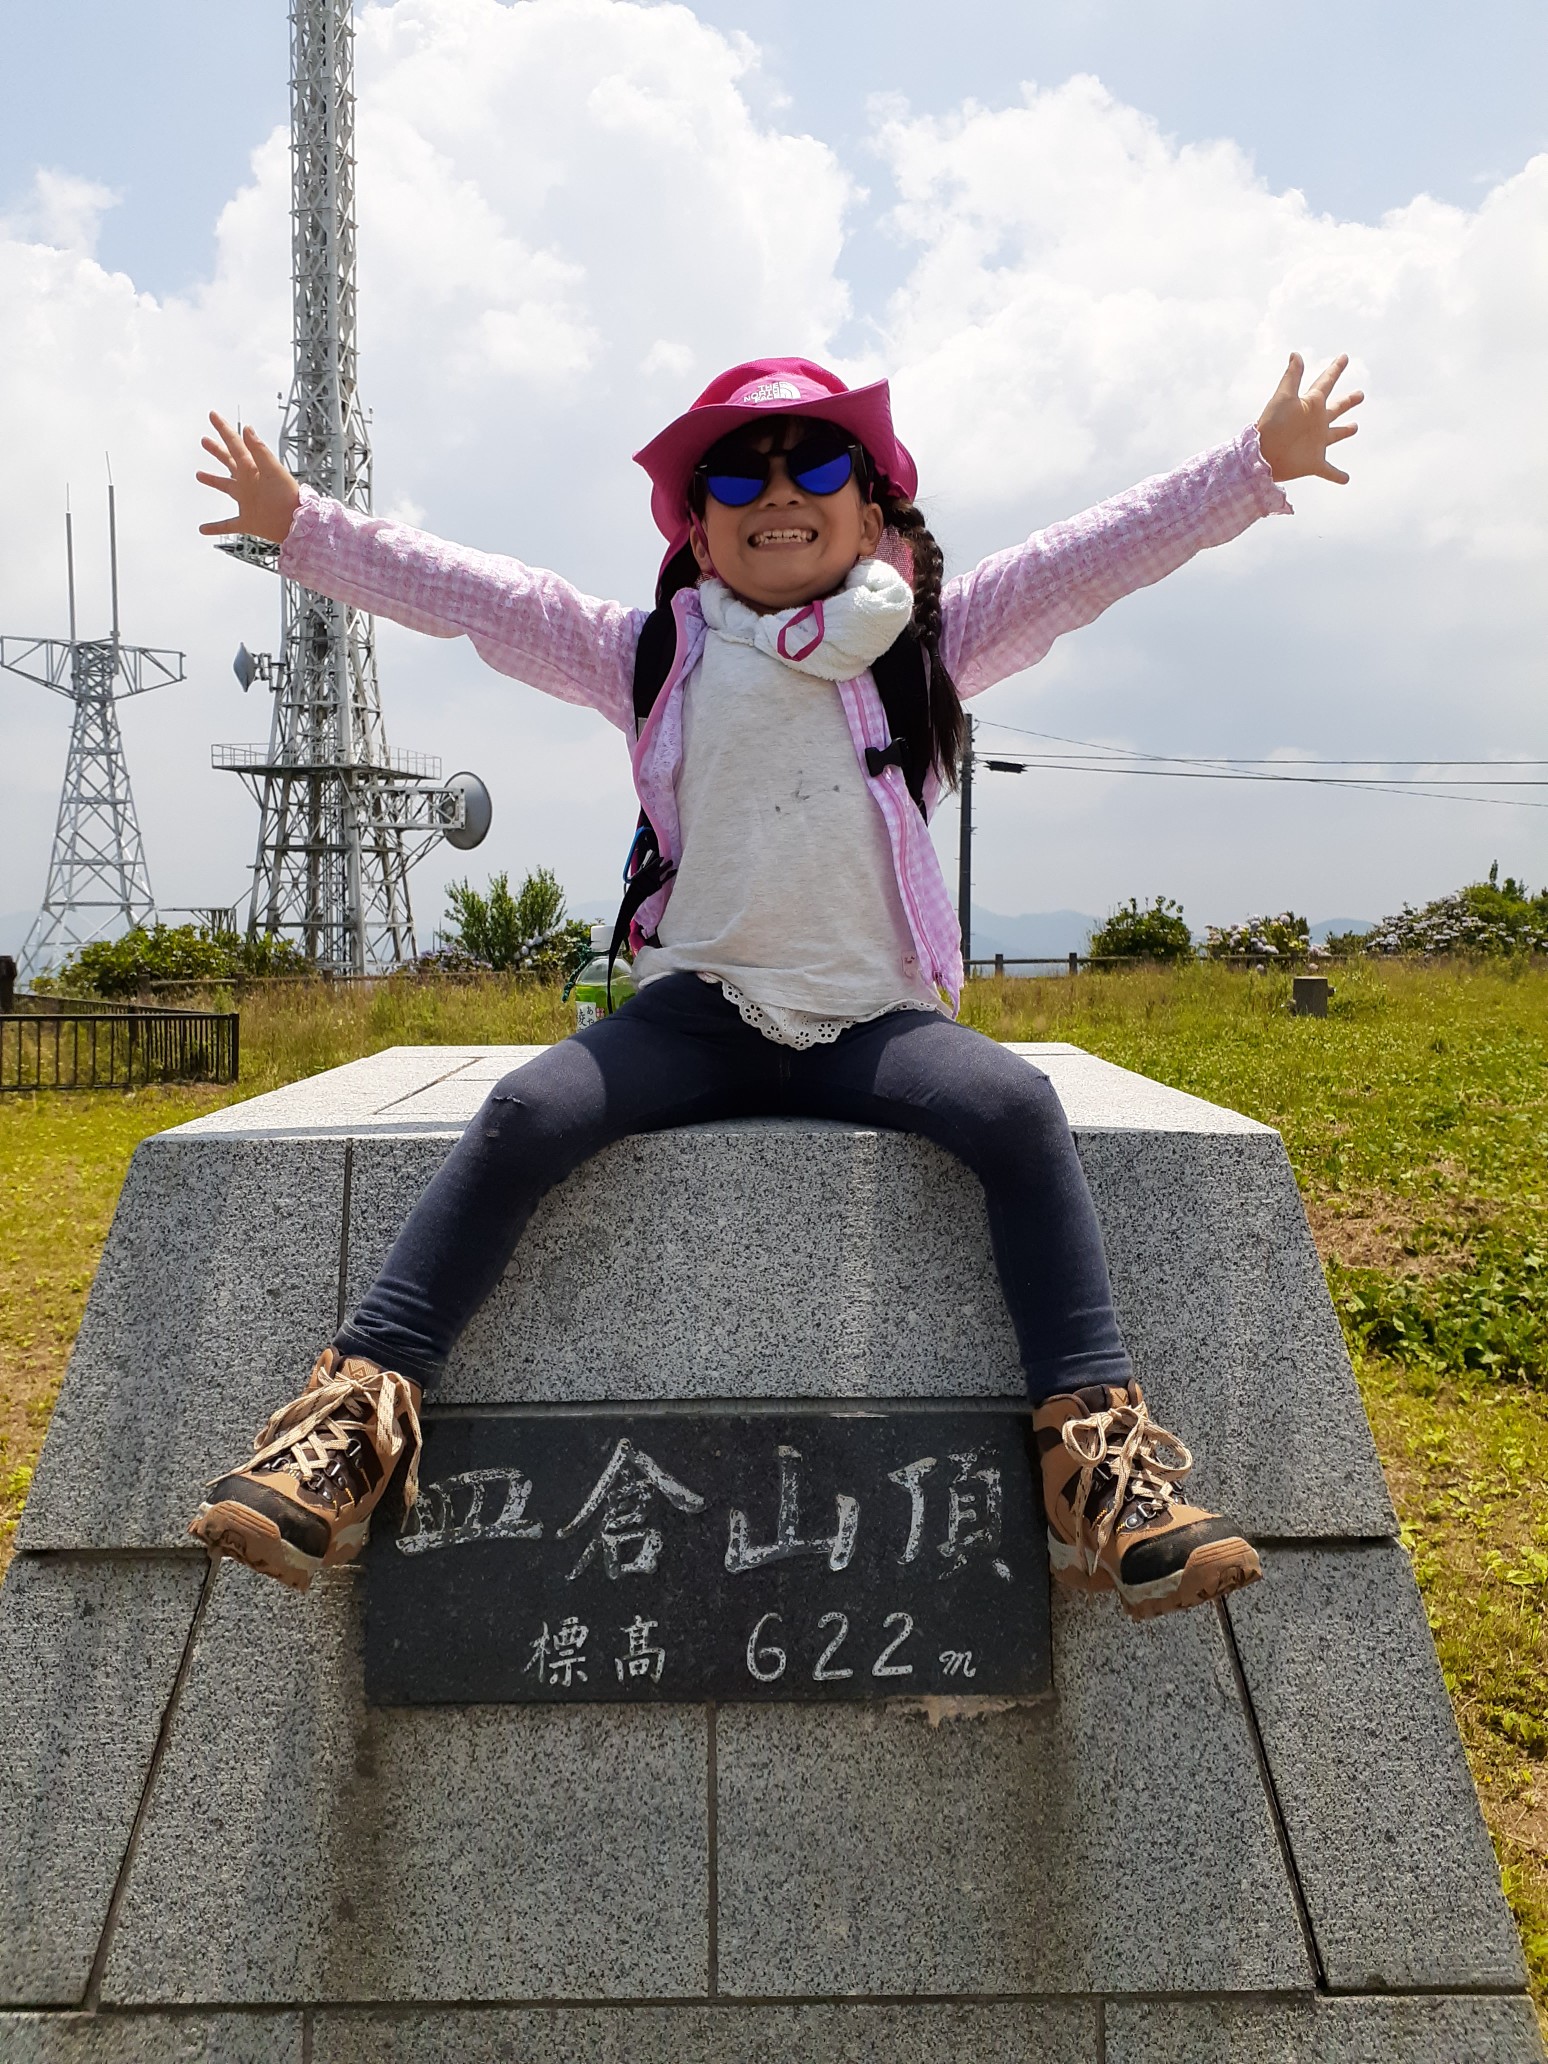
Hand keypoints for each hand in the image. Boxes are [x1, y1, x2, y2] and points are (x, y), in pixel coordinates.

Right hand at [196, 412, 301, 542]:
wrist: (298, 524)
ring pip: (226, 487)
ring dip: (213, 480)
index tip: (213, 415)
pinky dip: (216, 527)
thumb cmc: (288, 496)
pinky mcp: (248, 521)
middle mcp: (247, 483)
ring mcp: (247, 502)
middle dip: (217, 451)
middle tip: (204, 440)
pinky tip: (203, 529)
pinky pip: (228, 525)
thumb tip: (247, 429)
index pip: (235, 444)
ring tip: (199, 474)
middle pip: (229, 462)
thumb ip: (260, 450)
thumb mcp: (273, 470)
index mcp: (252, 469)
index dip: (224, 429)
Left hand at [1255, 353, 1362, 484]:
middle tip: (1360, 394)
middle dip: (1348, 401)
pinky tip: (1347, 479)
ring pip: (1335, 435)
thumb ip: (1292, 377)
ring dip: (1345, 431)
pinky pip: (1329, 471)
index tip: (1344, 357)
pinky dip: (1338, 475)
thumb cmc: (1271, 425)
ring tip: (1354, 427)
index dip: (1335, 370)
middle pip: (1336, 408)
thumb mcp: (1283, 398)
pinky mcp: (1314, 463)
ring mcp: (1317, 443)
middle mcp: (1316, 422)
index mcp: (1311, 405)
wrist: (1261, 456)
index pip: (1326, 382)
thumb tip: (1296, 354)